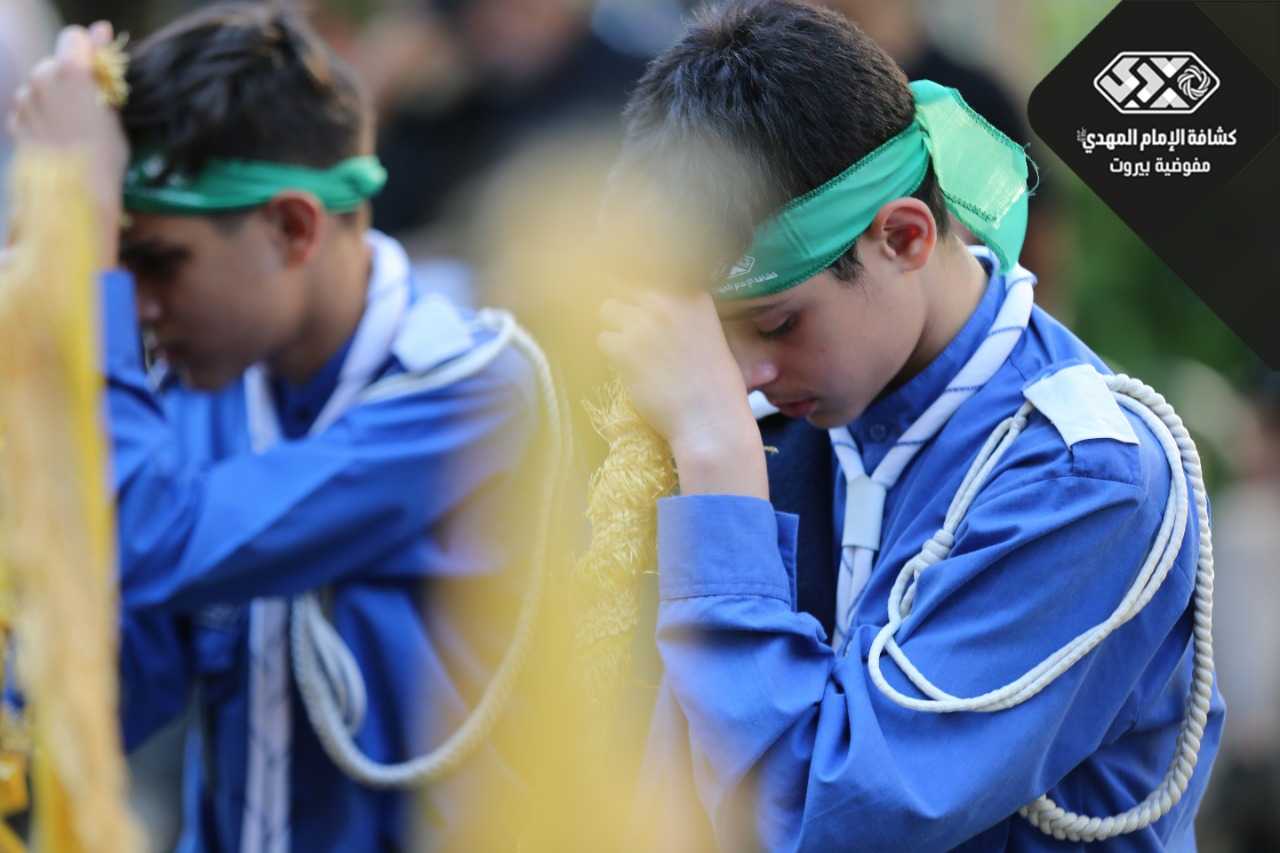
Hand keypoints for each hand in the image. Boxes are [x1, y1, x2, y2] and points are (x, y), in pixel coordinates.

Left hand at [7, 23, 127, 267]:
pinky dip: (42, 117)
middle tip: (90, 108)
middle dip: (70, 79)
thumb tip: (101, 31)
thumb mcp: (113, 113)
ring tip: (74, 130)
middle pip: (55, 63)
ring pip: (41, 87)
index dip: (88, 49)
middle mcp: (42, 78)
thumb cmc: (104, 155)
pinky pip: (31, 109)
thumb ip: (103, 71)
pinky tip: (58, 140)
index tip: (100, 67)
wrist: (71, 194)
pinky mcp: (15, 120)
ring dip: (55, 99)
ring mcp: (24, 99)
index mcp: (71, 70)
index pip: (74, 37)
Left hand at [598, 290, 767, 497]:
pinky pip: (602, 339)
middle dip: (625, 306)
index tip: (641, 302)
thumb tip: (657, 309)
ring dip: (613, 327)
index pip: (654, 270)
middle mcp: (667, 301)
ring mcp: (645, 323)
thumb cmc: (718, 387)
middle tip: (630, 329)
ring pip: (607, 309)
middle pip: (625, 286)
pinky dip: (609, 353)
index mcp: (693, 295)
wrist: (710, 421)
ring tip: (627, 348)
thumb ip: (685, 314)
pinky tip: (626, 367)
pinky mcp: (626, 349)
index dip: (642, 289)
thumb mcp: (711, 336)